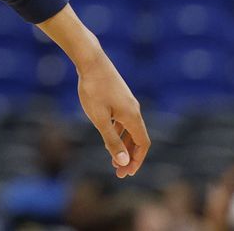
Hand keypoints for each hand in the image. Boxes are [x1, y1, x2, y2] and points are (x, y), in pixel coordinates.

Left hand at [76, 53, 150, 178]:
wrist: (90, 60)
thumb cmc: (93, 89)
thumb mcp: (100, 118)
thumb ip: (112, 140)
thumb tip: (123, 161)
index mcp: (133, 116)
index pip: (143, 144)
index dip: (137, 160)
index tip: (126, 173)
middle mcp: (134, 109)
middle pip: (138, 138)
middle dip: (129, 155)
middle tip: (118, 171)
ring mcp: (127, 102)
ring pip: (130, 129)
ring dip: (124, 144)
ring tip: (112, 157)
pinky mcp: (119, 95)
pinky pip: (123, 119)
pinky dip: (119, 131)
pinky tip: (107, 135)